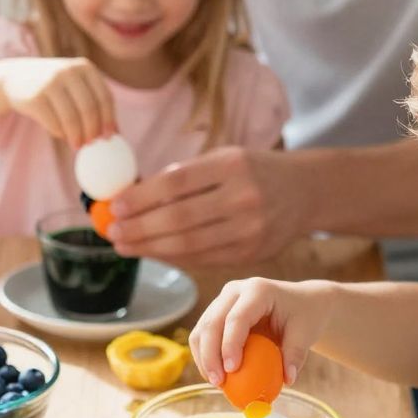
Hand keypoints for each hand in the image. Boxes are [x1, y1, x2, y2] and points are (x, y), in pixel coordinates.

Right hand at [2, 58, 116, 148]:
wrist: (16, 78)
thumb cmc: (54, 87)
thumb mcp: (75, 86)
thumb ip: (94, 103)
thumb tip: (115, 135)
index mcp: (85, 67)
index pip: (104, 97)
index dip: (109, 120)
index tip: (108, 137)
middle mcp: (68, 71)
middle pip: (89, 109)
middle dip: (92, 131)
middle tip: (91, 145)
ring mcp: (50, 82)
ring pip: (71, 118)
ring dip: (77, 137)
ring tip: (77, 145)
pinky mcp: (35, 97)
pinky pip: (54, 124)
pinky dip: (60, 134)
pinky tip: (61, 135)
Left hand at [109, 147, 302, 264]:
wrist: (305, 192)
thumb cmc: (252, 171)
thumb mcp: (224, 158)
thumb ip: (183, 177)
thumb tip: (129, 196)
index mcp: (233, 165)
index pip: (177, 183)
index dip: (142, 197)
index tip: (115, 206)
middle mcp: (244, 197)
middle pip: (180, 219)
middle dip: (140, 228)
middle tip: (113, 232)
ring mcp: (250, 229)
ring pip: (189, 245)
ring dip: (150, 248)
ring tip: (125, 246)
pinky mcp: (251, 253)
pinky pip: (203, 259)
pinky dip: (173, 257)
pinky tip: (153, 253)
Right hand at [191, 277, 336, 388]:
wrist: (299, 303)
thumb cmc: (303, 316)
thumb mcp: (305, 333)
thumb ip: (296, 354)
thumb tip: (288, 379)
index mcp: (258, 290)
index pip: (237, 318)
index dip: (230, 344)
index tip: (231, 370)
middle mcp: (235, 291)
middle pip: (212, 323)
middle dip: (210, 355)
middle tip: (218, 382)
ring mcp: (222, 301)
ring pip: (201, 330)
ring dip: (203, 359)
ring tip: (217, 383)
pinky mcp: (215, 314)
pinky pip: (202, 337)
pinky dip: (205, 358)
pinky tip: (216, 376)